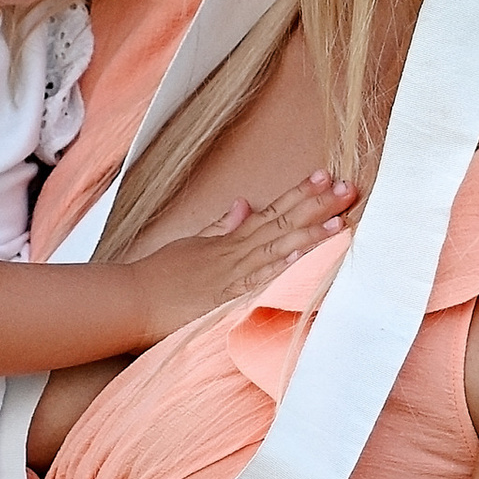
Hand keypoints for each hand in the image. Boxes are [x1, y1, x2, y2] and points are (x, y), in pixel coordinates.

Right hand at [101, 171, 356, 343]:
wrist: (129, 300)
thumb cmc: (157, 277)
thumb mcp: (191, 244)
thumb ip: (219, 227)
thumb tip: (242, 204)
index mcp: (229, 242)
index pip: (272, 211)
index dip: (300, 194)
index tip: (326, 176)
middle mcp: (235, 254)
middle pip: (282, 224)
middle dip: (317, 206)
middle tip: (349, 187)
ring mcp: (232, 276)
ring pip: (277, 249)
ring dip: (309, 234)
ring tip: (340, 219)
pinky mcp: (226, 301)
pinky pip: (258, 283)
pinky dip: (280, 268)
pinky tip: (303, 256)